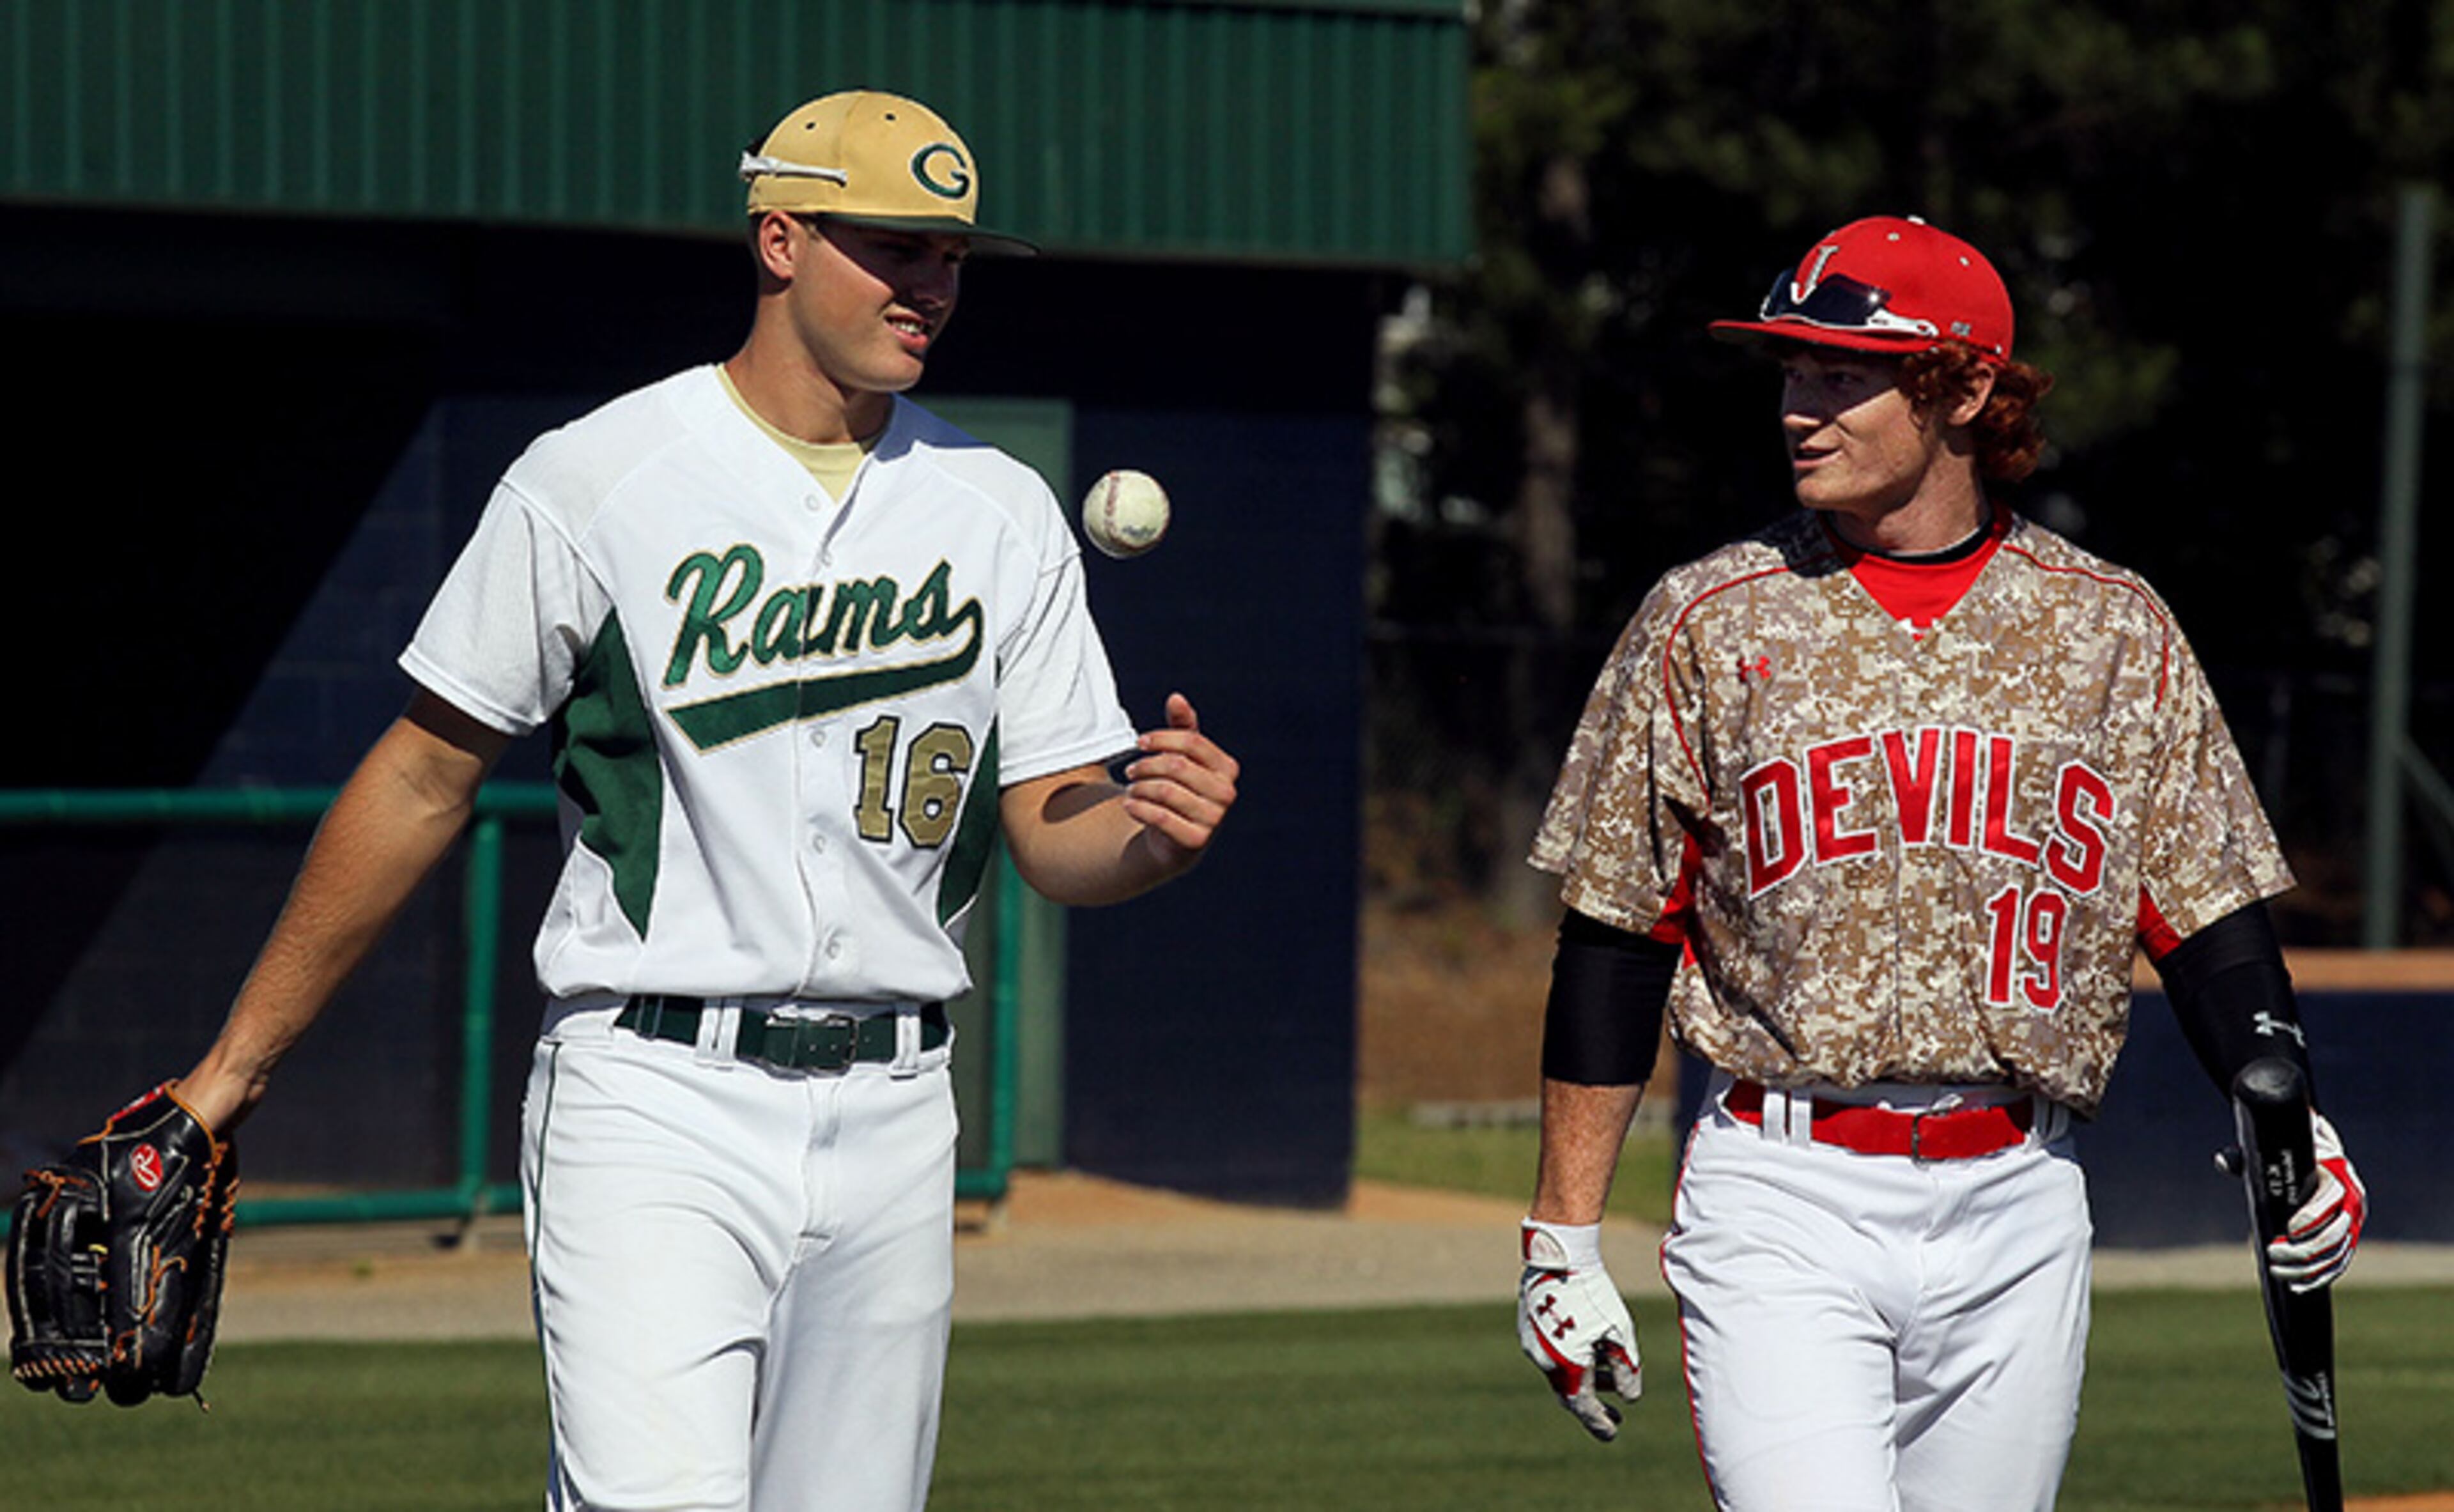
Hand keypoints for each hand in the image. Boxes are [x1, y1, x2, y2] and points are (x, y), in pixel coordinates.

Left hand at [1121, 693, 1238, 861]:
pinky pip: (1161, 817)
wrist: (1173, 840)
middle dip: (1146, 765)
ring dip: (1140, 788)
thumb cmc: (1179, 790)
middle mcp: (1226, 793)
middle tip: (1130, 771)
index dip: (1161, 738)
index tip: (1139, 742)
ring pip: (1166, 791)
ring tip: (1132, 790)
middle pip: (1177, 766)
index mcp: (1227, 768)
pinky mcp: (1196, 841)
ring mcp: (1214, 819)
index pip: (1193, 742)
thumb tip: (1176, 698)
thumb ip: (1181, 728)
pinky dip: (1139, 808)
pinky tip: (1130, 805)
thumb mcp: (1182, 758)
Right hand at [1516, 1219, 1640, 1440]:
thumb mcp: (1619, 1331)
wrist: (1559, 1254)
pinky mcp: (1527, 1324)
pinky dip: (1571, 1356)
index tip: (1613, 1431)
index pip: (1582, 1405)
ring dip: (1585, 1375)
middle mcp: (1543, 1359)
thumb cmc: (1593, 1293)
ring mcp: (1531, 1341)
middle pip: (1568, 1391)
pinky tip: (1589, 1344)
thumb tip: (1630, 1395)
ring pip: (1560, 1369)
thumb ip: (1626, 1367)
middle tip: (1614, 1412)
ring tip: (1609, 1371)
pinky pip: (1550, 1351)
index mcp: (1565, 1365)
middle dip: (1593, 1402)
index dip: (1599, 1421)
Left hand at [2266, 1110, 2365, 1291]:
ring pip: (2337, 1254)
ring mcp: (2354, 1225)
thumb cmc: (2291, 1159)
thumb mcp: (2273, 1153)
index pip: (2331, 1198)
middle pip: (2335, 1234)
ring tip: (2276, 1270)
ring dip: (2307, 1268)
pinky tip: (2296, 1285)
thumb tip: (2222, 1161)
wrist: (2322, 1165)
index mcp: (2337, 1175)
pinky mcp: (2349, 1242)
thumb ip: (2248, 1158)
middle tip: (2272, 1251)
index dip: (2311, 1217)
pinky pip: (2338, 1265)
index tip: (2289, 1230)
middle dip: (2304, 1249)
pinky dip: (2319, 1277)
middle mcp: (2352, 1202)